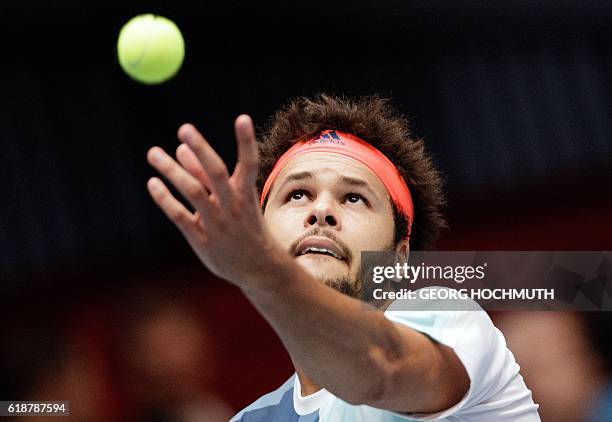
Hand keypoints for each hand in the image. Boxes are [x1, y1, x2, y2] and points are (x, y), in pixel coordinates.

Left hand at [146, 115, 279, 285]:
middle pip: (216, 173)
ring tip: (153, 153)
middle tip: (184, 128)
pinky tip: (153, 183)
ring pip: (193, 192)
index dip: (246, 141)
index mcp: (246, 194)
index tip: (242, 117)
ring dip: (172, 171)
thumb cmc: (245, 227)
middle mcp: (233, 207)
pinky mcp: (201, 239)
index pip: (249, 162)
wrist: (257, 267)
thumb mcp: (233, 200)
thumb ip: (204, 176)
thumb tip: (181, 148)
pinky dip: (165, 199)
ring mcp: (217, 224)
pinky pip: (180, 216)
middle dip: (201, 149)